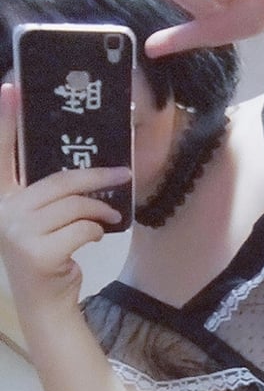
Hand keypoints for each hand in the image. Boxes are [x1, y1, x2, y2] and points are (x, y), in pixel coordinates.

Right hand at [0, 83, 129, 316]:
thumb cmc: (49, 256)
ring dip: (101, 209)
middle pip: (60, 181)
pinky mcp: (37, 251)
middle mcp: (3, 211)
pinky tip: (92, 241)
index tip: (12, 87)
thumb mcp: (45, 220)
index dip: (6, 119)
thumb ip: (53, 194)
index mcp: (3, 197)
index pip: (2, 152)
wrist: (46, 303)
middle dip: (97, 177)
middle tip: (125, 173)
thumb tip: (87, 168)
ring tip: (110, 215)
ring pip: (76, 205)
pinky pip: (83, 227)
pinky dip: (97, 232)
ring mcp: (16, 231)